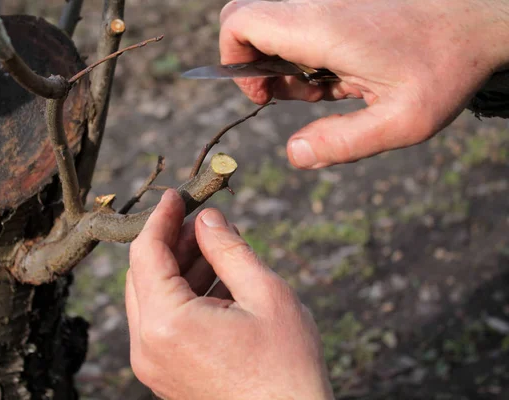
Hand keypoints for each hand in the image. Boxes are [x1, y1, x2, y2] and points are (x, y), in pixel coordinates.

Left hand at [126, 190, 333, 399]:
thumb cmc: (286, 368)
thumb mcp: (265, 295)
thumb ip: (229, 249)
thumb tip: (207, 218)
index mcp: (167, 324)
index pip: (147, 253)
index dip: (161, 218)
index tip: (178, 196)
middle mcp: (148, 346)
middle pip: (144, 274)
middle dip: (171, 242)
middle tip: (202, 222)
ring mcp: (154, 364)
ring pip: (152, 297)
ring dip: (178, 268)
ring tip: (214, 248)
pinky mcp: (165, 373)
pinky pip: (163, 322)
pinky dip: (182, 295)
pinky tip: (214, 281)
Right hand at [220, 0, 508, 168]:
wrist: (483, 14)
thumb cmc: (446, 64)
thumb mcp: (402, 122)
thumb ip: (342, 142)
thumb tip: (294, 155)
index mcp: (319, 27)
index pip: (238, 23)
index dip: (233, 61)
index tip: (262, 95)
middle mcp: (316, 4)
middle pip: (248, 19)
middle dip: (255, 65)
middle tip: (294, 94)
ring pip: (273, 22)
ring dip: (284, 61)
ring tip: (326, 87)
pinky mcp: (339, 1)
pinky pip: (299, 21)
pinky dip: (306, 51)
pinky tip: (341, 72)